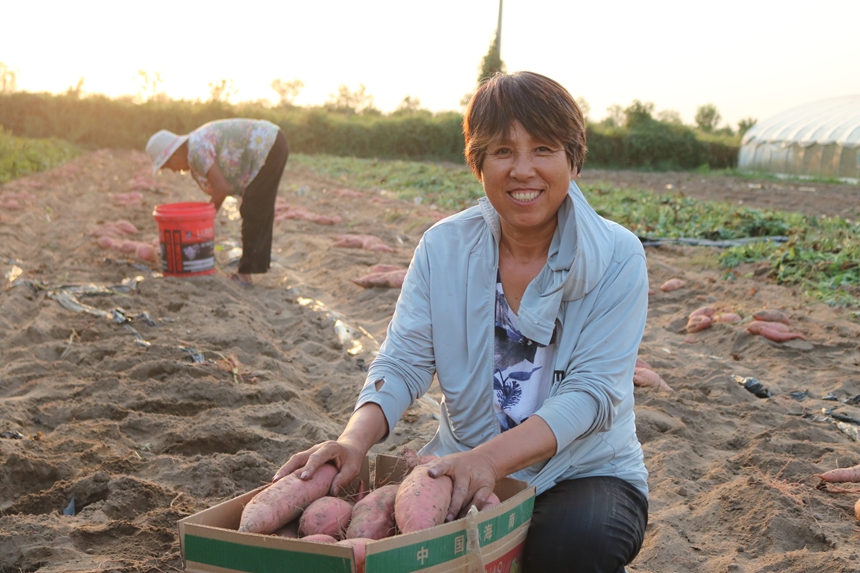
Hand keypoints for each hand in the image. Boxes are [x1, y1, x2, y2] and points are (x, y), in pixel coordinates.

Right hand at [272, 403, 387, 495]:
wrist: (349, 447)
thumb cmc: (352, 460)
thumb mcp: (352, 469)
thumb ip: (343, 479)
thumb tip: (332, 492)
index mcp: (330, 448)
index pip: (317, 457)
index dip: (310, 467)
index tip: (303, 478)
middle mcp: (317, 447)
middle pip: (299, 456)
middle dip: (288, 468)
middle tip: (277, 481)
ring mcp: (310, 451)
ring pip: (294, 459)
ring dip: (284, 470)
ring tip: (274, 482)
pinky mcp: (306, 457)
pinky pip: (295, 463)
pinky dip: (287, 471)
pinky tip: (279, 482)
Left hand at [426, 450, 498, 521]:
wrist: (485, 459)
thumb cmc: (459, 464)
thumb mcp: (447, 461)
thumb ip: (433, 467)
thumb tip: (413, 478)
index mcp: (452, 463)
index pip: (444, 464)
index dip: (437, 469)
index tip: (431, 474)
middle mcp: (464, 471)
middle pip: (459, 490)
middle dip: (453, 506)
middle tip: (446, 519)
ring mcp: (477, 479)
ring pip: (468, 499)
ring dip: (461, 512)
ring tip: (453, 524)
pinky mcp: (487, 485)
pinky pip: (479, 501)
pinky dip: (472, 511)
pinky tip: (465, 519)